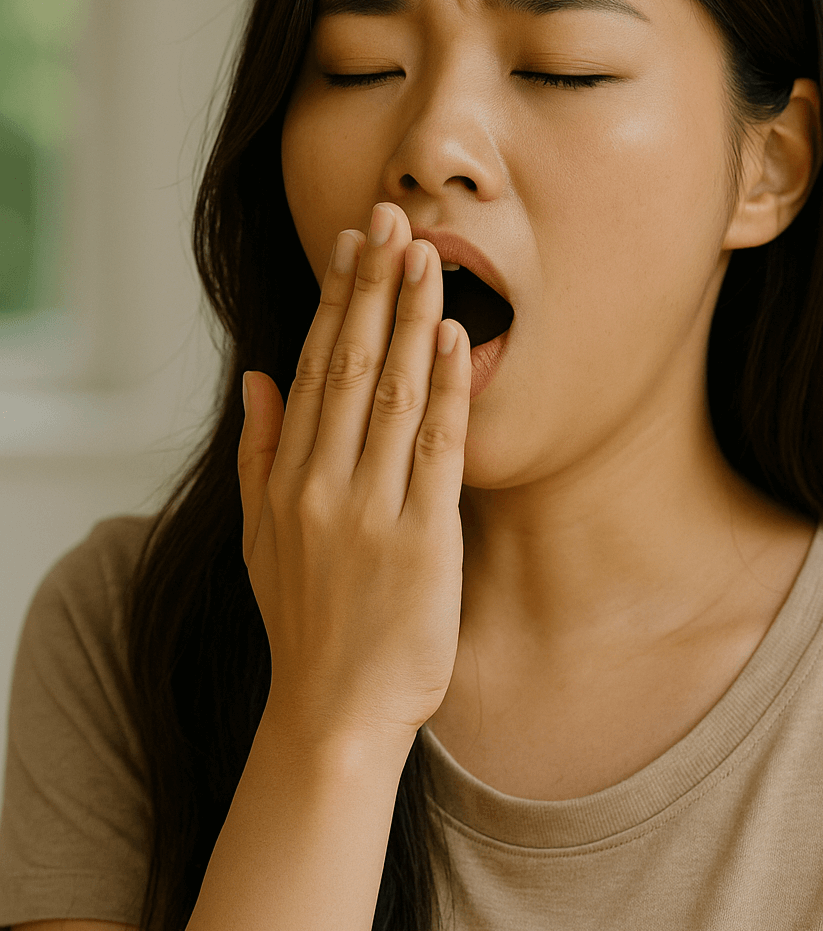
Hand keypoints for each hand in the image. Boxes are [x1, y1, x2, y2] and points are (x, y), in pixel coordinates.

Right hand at [237, 202, 470, 749]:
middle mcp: (321, 485)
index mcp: (285, 481)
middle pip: (349, 365)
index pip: (311, 369)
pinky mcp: (422, 539)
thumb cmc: (305, 624)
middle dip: (373, 288)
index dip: (335, 301)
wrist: (335, 713)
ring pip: (391, 393)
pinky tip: (457, 337)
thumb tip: (260, 375)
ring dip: (410, 319)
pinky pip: (436, 449)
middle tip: (392, 218)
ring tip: (427, 255)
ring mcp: (370, 510)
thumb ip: (258, 452)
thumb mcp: (258, 538)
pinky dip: (446, 389)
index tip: (353, 244)